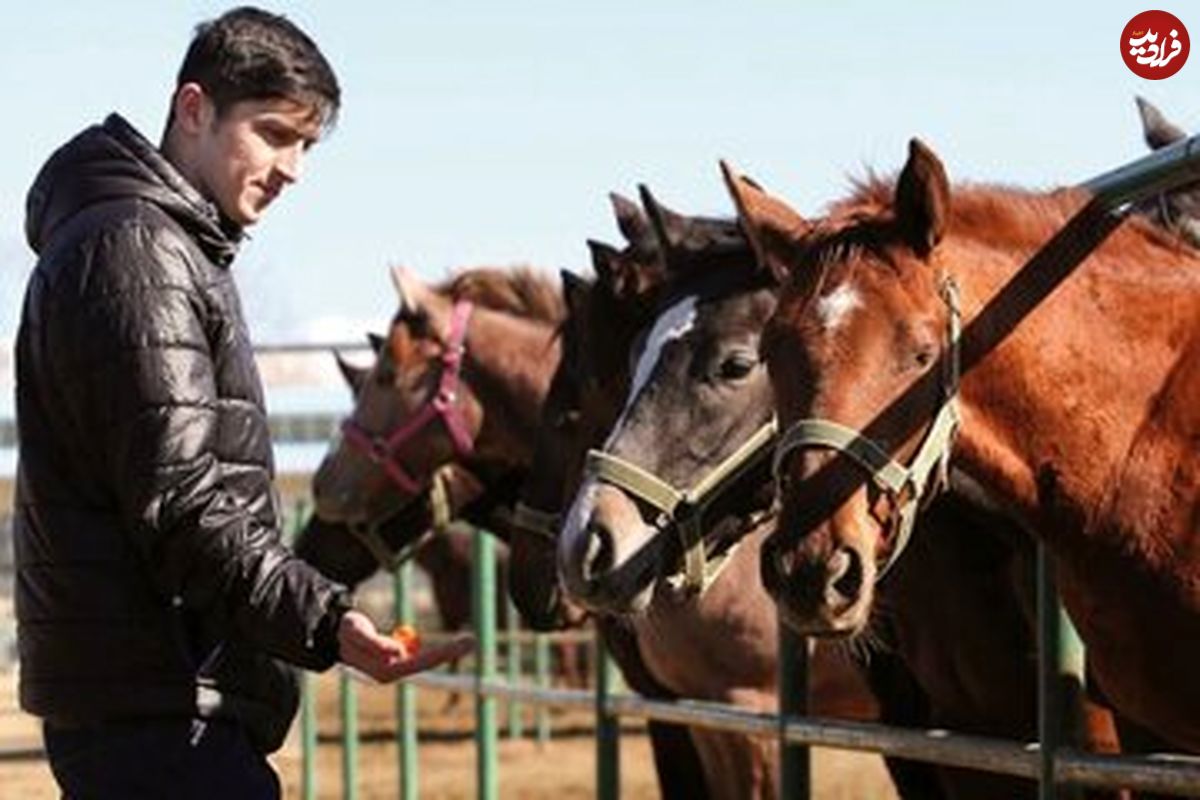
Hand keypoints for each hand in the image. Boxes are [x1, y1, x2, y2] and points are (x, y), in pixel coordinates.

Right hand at [337, 609, 473, 682]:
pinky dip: (433, 652)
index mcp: (384, 670)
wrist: (335, 634)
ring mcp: (397, 668)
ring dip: (443, 652)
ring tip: (449, 642)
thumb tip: (397, 652)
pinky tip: (434, 646)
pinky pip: (420, 655)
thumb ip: (373, 643)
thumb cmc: (346, 632)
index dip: (439, 654)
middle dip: (449, 653)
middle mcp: (393, 672)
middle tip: (472, 641)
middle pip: (427, 663)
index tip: (459, 645)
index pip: (418, 663)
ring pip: (426, 660)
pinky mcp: (399, 661)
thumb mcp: (355, 632)